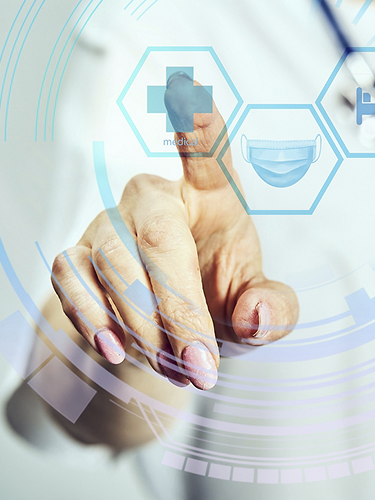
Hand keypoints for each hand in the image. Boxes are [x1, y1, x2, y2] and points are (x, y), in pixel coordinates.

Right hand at [51, 73, 298, 391]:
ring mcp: (109, 223)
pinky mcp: (76, 254)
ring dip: (141, 324)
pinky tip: (112, 347)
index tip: (186, 89)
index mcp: (211, 197)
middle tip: (200, 366)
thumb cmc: (217, 305)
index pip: (209, 153)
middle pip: (159, 234)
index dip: (198, 124)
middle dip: (179, 307)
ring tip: (169, 365)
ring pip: (114, 261)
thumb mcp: (254, 309)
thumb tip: (256, 316)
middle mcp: (155, 198)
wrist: (166, 332)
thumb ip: (271, 311)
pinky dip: (90, 314)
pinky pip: (71, 275)